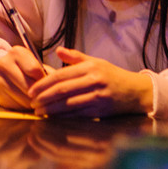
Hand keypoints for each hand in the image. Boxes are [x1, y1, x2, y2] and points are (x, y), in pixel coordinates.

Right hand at [0, 45, 50, 109]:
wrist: (5, 74)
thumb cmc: (26, 69)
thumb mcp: (36, 64)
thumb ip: (48, 72)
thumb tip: (60, 84)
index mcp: (17, 52)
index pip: (34, 69)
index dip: (44, 79)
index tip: (49, 84)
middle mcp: (5, 63)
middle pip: (27, 85)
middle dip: (39, 93)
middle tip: (46, 96)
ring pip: (22, 97)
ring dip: (33, 102)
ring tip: (39, 101)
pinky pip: (15, 105)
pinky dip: (25, 107)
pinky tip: (28, 103)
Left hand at [27, 47, 153, 118]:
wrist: (135, 91)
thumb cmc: (113, 75)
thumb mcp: (96, 61)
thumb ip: (76, 57)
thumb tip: (58, 50)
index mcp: (90, 67)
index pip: (61, 75)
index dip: (44, 84)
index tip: (32, 90)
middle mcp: (94, 80)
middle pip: (62, 90)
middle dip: (44, 97)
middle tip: (31, 103)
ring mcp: (97, 97)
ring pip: (68, 104)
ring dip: (51, 109)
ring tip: (39, 111)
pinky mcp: (100, 110)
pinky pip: (77, 115)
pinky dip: (63, 117)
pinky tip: (53, 118)